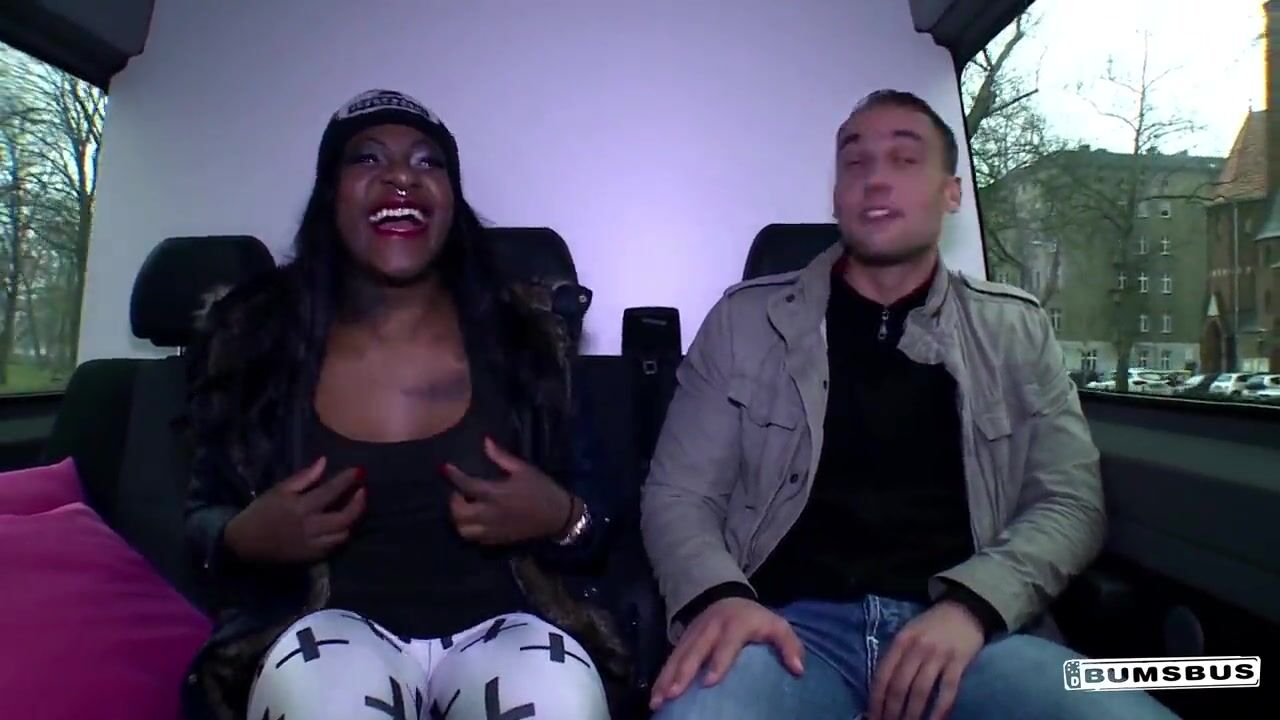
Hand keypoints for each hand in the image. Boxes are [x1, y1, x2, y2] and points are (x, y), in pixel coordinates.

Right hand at [223, 457, 366, 563]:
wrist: (244, 543)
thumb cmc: (261, 512)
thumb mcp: (279, 490)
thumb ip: (304, 477)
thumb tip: (324, 462)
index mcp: (301, 507)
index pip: (331, 491)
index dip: (347, 480)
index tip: (360, 471)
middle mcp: (310, 527)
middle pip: (345, 517)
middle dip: (359, 503)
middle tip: (363, 490)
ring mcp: (312, 544)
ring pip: (343, 533)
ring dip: (353, 519)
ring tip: (355, 506)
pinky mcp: (311, 557)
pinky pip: (334, 546)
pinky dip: (341, 534)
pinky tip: (342, 525)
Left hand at [441, 436, 574, 544]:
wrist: (558, 516)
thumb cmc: (541, 489)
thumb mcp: (524, 469)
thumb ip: (501, 457)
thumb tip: (485, 441)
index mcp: (496, 494)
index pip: (465, 485)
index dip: (453, 476)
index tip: (445, 468)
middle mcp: (489, 514)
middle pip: (458, 512)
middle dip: (453, 500)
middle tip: (460, 491)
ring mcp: (492, 530)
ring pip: (462, 529)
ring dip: (458, 517)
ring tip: (466, 507)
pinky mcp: (497, 540)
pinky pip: (473, 538)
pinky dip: (469, 529)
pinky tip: (475, 519)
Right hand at [649, 597, 803, 709]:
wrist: (726, 597)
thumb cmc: (754, 619)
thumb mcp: (777, 625)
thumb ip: (789, 645)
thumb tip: (798, 669)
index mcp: (735, 625)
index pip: (726, 644)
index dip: (717, 662)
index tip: (708, 682)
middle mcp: (710, 628)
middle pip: (695, 651)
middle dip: (683, 673)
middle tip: (673, 694)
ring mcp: (693, 634)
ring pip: (678, 656)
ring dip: (666, 678)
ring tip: (658, 700)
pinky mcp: (682, 640)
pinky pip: (670, 659)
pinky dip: (661, 677)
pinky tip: (655, 695)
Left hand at [868, 600, 984, 719]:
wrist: (964, 610)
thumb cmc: (932, 625)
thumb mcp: (908, 632)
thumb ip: (896, 655)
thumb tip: (881, 688)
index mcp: (901, 641)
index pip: (883, 675)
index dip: (876, 699)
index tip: (872, 716)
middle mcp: (916, 649)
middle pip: (899, 686)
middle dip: (891, 711)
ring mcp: (938, 656)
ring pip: (920, 692)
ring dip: (912, 714)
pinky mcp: (958, 663)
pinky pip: (947, 692)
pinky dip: (940, 710)